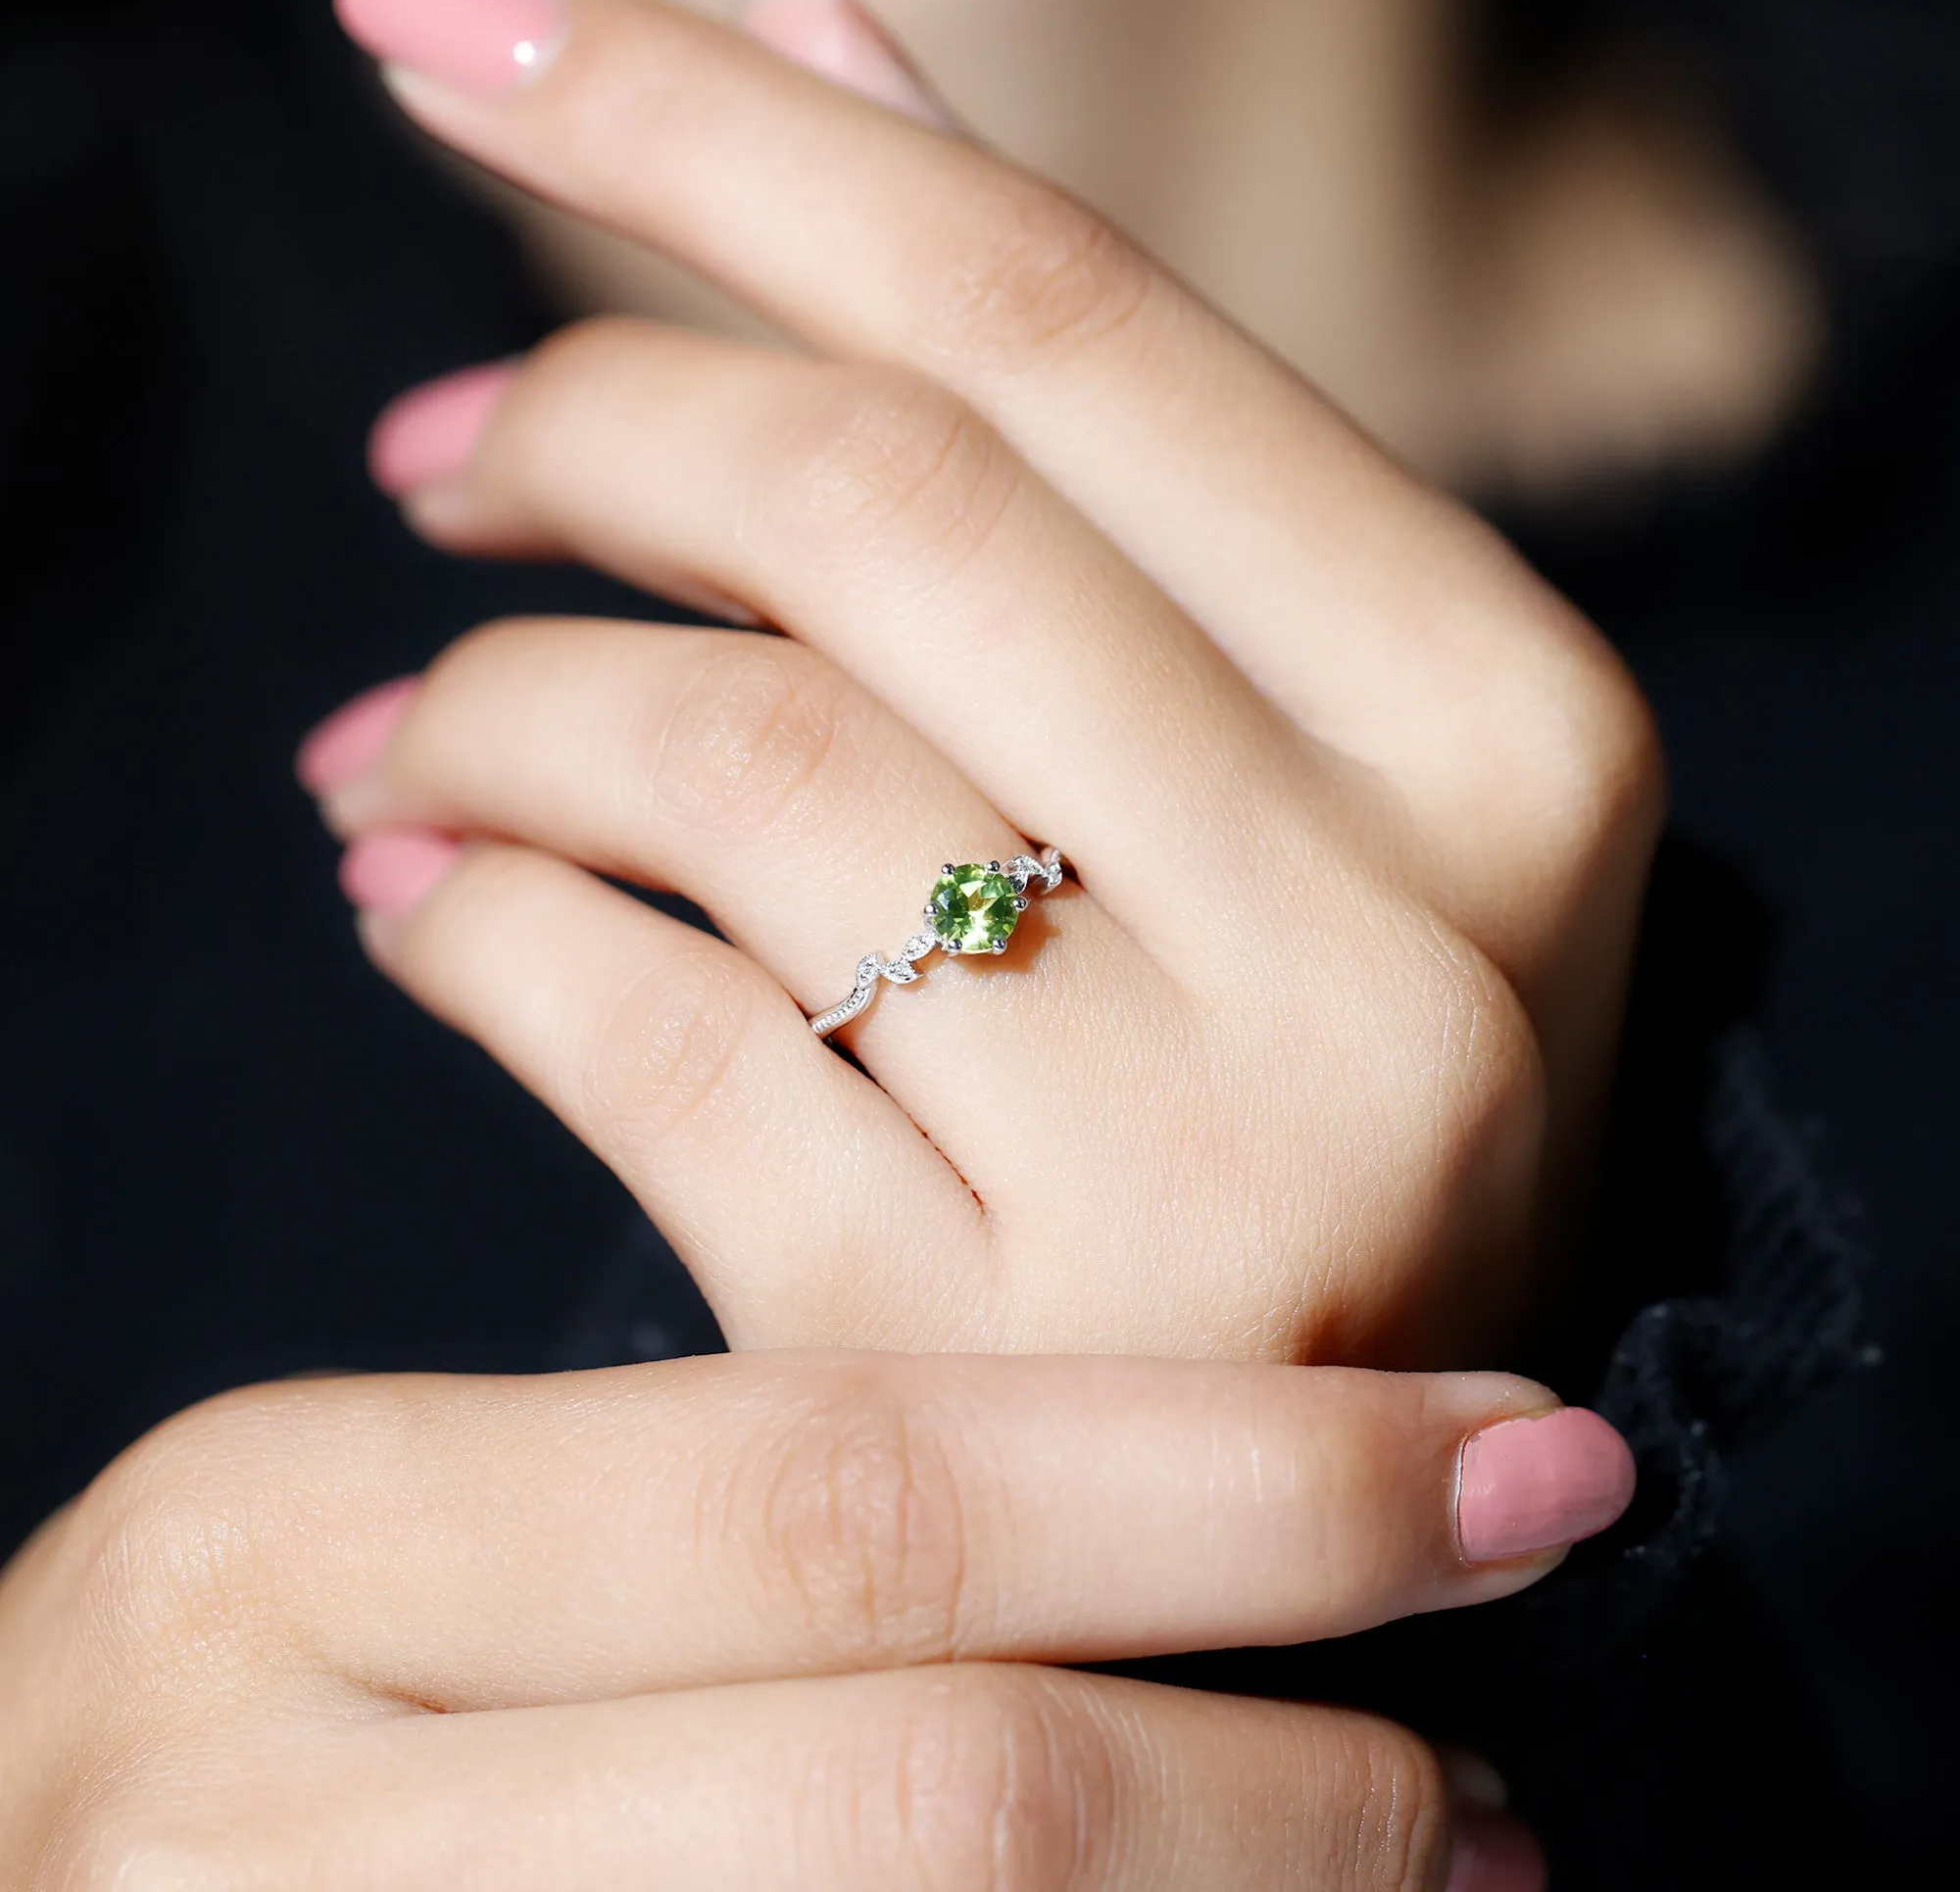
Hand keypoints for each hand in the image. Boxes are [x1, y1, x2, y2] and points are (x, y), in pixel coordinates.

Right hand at [0, 1353, 1623, 1885]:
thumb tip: (1140, 1531)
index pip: (867, 1480)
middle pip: (931, 1785)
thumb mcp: (405, 1582)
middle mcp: (270, 1793)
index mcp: (303, 1533)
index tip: (1509, 1459)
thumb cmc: (231, 1747)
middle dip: (1291, 1783)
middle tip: (1504, 1778)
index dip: (1238, 1482)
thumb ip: (722, 1549)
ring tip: (1420, 1884)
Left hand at [315, 0, 1662, 1363]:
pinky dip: (473, 924)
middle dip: (584, 418)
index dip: (719, 131)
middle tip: (431, 460)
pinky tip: (426, 902)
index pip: (1067, 315)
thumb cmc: (1275, 1070)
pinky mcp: (982, 1383)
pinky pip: (637, 1035)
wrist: (1303, 1489)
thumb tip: (808, 8)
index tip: (436, 22)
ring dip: (491, 702)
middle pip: (880, 500)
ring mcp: (1214, 1178)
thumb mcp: (1273, 746)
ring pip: (734, 753)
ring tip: (402, 738)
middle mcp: (1407, 942)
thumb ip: (1065, 410)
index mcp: (1504, 724)